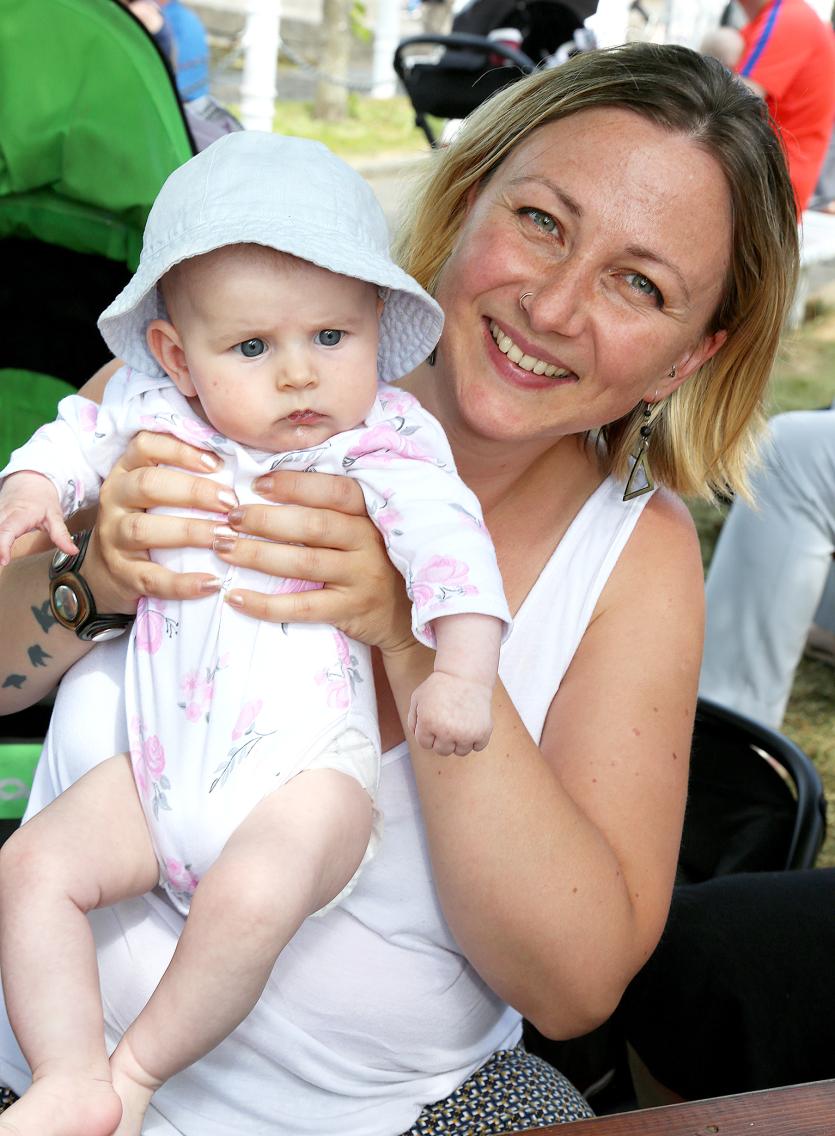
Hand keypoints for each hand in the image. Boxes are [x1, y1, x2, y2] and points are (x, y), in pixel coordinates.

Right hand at [0, 472, 77, 565]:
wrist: (29, 482)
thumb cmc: (42, 501)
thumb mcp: (55, 515)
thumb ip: (61, 535)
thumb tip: (72, 551)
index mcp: (19, 515)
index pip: (7, 531)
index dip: (2, 546)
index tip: (3, 561)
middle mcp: (3, 515)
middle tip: (0, 564)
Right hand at [89, 431, 235, 611]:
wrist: (107, 574)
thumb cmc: (149, 522)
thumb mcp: (156, 495)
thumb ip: (185, 476)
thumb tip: (241, 464)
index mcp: (126, 472)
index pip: (145, 446)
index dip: (180, 450)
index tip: (217, 463)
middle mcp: (115, 499)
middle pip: (148, 485)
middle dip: (193, 491)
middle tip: (231, 502)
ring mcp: (113, 538)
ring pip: (144, 529)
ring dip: (189, 532)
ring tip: (225, 537)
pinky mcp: (122, 574)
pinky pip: (151, 578)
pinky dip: (183, 583)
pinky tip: (212, 582)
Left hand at [214, 469, 414, 651]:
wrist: (406, 614)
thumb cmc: (373, 560)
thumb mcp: (364, 528)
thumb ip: (330, 509)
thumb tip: (269, 485)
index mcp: (370, 514)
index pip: (334, 490)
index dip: (294, 485)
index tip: (257, 484)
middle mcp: (369, 542)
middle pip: (314, 525)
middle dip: (266, 519)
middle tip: (230, 518)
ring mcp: (361, 577)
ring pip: (305, 563)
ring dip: (258, 555)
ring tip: (223, 549)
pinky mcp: (350, 610)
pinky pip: (303, 607)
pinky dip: (266, 604)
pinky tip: (236, 597)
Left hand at [407, 671, 493, 756]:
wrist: (466, 675)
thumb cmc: (441, 686)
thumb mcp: (418, 698)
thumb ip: (412, 719)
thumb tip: (417, 737)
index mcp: (428, 723)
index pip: (425, 744)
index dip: (428, 732)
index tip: (435, 719)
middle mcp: (447, 731)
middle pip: (442, 750)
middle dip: (442, 738)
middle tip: (447, 720)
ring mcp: (466, 733)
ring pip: (460, 751)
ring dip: (459, 740)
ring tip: (460, 721)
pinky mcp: (483, 732)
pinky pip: (478, 747)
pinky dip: (476, 738)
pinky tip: (472, 723)